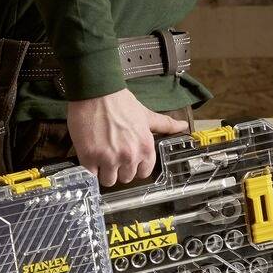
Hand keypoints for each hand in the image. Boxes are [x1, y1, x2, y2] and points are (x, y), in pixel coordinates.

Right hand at [65, 88, 191, 187]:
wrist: (96, 92)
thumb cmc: (121, 102)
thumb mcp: (146, 115)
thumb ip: (165, 124)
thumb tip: (184, 126)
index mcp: (145, 148)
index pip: (143, 173)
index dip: (134, 167)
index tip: (127, 159)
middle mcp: (129, 156)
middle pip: (125, 178)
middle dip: (118, 169)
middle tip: (111, 154)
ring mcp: (108, 158)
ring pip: (108, 180)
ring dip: (103, 171)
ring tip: (99, 156)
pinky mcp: (89, 157)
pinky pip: (91, 175)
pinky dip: (89, 168)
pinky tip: (89, 156)